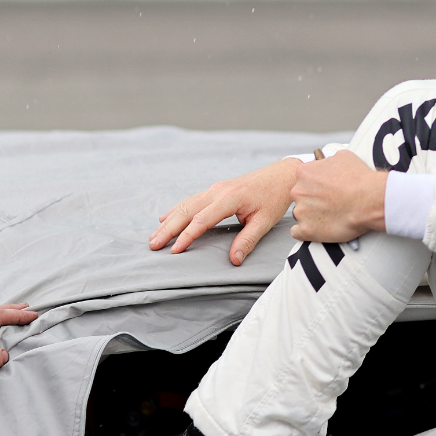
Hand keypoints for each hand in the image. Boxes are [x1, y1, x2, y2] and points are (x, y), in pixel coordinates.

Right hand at [151, 158, 300, 263]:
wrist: (281, 175)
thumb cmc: (274, 198)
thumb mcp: (265, 222)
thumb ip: (247, 240)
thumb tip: (234, 260)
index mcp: (229, 198)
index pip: (202, 220)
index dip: (187, 236)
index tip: (174, 250)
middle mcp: (218, 191)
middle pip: (187, 211)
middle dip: (168, 229)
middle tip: (153, 244)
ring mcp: (215, 189)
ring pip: (186, 204)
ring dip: (169, 220)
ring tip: (155, 235)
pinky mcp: (216, 189)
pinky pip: (192, 200)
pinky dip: (177, 210)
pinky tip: (166, 218)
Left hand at [290, 151, 387, 242]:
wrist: (369, 200)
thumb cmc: (360, 180)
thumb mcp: (343, 156)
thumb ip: (328, 161)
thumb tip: (328, 162)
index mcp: (304, 173)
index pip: (302, 179)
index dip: (315, 184)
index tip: (324, 189)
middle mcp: (298, 191)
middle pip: (300, 196)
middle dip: (312, 199)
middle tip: (329, 202)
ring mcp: (301, 212)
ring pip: (300, 214)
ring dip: (311, 215)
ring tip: (330, 215)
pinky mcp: (306, 230)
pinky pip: (298, 232)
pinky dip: (307, 231)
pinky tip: (319, 228)